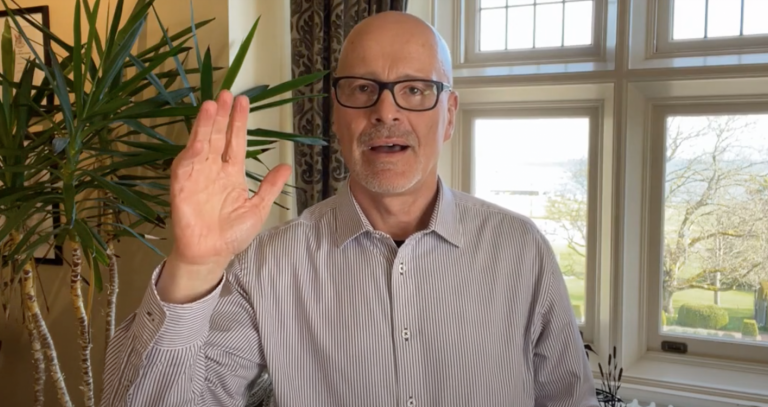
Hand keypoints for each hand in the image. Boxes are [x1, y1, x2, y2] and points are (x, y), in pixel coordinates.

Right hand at [158, 91, 290, 302]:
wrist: (211, 255)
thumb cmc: (232, 234)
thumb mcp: (258, 208)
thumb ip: (270, 186)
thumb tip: (287, 166)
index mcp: (232, 173)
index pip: (235, 141)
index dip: (238, 122)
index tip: (242, 102)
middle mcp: (213, 169)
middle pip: (217, 136)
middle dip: (222, 115)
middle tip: (226, 94)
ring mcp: (197, 175)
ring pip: (201, 143)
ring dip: (205, 125)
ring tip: (212, 105)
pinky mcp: (181, 184)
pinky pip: (186, 163)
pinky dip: (192, 148)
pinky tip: (199, 135)